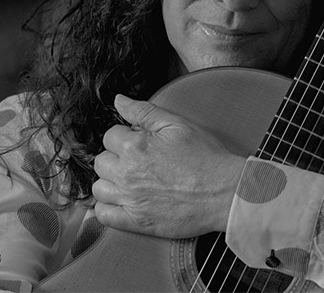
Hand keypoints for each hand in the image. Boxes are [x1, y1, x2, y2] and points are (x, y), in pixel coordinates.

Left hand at [92, 94, 245, 237]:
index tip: (139, 141)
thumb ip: (143, 111)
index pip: (110, 136)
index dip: (125, 135)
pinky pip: (104, 215)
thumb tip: (119, 101)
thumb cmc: (206, 158)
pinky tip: (120, 201)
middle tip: (136, 159)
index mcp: (135, 147)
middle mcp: (127, 174)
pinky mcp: (137, 222)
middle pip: (101, 161)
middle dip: (115, 157)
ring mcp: (130, 200)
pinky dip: (106, 208)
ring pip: (98, 188)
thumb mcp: (177, 124)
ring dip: (109, 181)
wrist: (225, 192)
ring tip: (128, 179)